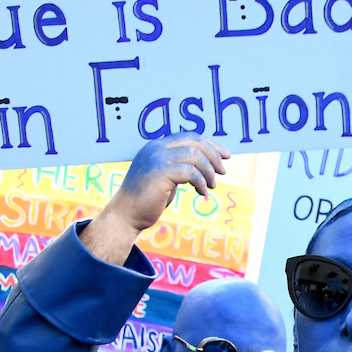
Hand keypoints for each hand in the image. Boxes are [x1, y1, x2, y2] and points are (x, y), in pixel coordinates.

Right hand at [104, 136, 227, 234]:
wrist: (126, 215)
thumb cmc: (148, 200)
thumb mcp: (166, 178)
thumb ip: (180, 167)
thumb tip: (206, 164)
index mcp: (157, 146)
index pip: (189, 136)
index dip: (210, 145)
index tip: (225, 156)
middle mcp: (156, 148)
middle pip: (194, 142)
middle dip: (214, 155)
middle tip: (223, 171)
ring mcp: (157, 158)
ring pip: (195, 156)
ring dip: (208, 172)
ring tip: (212, 186)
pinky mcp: (160, 172)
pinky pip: (191, 172)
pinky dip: (201, 182)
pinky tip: (202, 193)